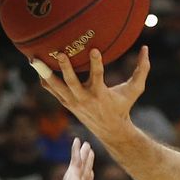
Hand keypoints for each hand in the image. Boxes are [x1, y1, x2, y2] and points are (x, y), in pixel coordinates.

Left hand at [34, 47, 150, 142]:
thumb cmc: (123, 106)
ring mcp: (72, 101)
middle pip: (71, 83)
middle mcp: (84, 98)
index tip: (95, 49)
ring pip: (55, 87)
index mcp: (100, 94)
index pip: (98, 77)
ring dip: (44, 73)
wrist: (110, 130)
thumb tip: (146, 48)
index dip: (96, 64)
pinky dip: (43, 78)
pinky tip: (36, 65)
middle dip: (65, 69)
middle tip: (60, 53)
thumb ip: (142, 70)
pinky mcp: (65, 102)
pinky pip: (50, 89)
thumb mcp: (134, 90)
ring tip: (33, 59)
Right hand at [48, 138, 106, 179]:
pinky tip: (77, 140)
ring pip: (80, 162)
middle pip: (83, 169)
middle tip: (88, 151)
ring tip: (84, 143)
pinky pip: (75, 158)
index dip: (89, 175)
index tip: (91, 169)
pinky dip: (75, 149)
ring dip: (82, 152)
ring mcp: (73, 179)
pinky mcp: (72, 173)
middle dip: (86, 160)